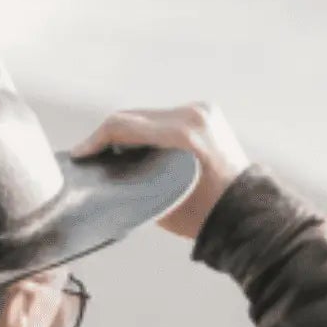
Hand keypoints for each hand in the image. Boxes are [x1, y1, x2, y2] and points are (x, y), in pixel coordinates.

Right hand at [69, 102, 250, 242]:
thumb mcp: (158, 202)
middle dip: (110, 136)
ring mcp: (202, 110)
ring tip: (115, 153)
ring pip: (149, 115)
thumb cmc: (203, 216)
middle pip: (134, 116)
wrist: (246, 211)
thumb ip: (132, 178)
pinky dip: (151, 130)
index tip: (80, 153)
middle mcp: (192, 115)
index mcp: (181, 135)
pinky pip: (166, 117)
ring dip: (131, 132)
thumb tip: (109, 166)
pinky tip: (143, 148)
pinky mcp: (206, 111)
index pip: (123, 125)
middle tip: (92, 155)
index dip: (95, 140)